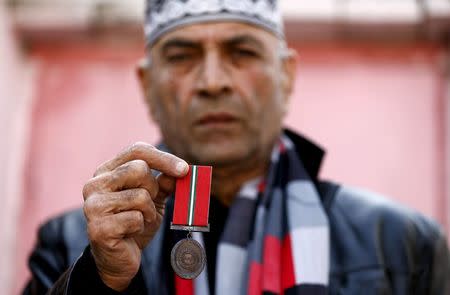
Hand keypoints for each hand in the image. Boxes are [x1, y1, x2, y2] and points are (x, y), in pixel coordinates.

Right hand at [82, 142, 188, 290]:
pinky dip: (141, 226)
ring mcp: (93, 206)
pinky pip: (135, 218)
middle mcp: (95, 184)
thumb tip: (182, 170)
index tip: (184, 169)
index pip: (136, 150)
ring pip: (140, 196)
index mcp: (107, 171)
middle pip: (138, 168)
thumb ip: (165, 182)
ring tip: (140, 220)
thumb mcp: (154, 198)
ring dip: (149, 211)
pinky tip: (131, 232)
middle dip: (153, 188)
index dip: (163, 158)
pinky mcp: (98, 228)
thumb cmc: (135, 222)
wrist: (119, 259)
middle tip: (150, 204)